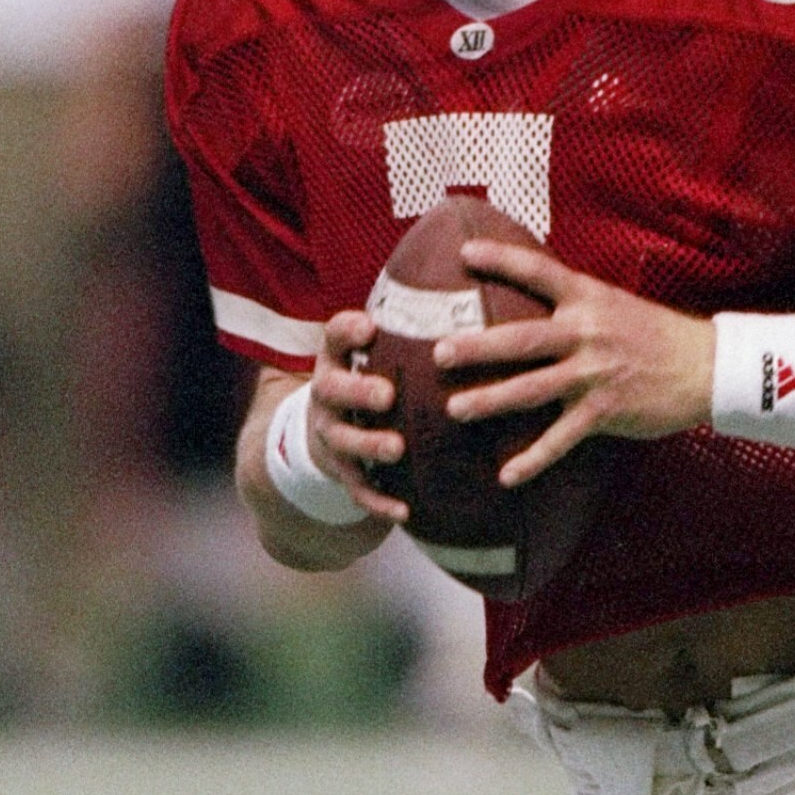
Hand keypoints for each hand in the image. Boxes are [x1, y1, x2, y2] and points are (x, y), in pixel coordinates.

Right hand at [308, 308, 409, 523]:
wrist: (327, 430)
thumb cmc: (373, 378)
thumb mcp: (377, 351)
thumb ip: (408, 328)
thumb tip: (467, 283)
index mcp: (337, 360)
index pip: (333, 337)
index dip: (347, 331)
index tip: (370, 325)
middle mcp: (327, 394)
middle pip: (332, 390)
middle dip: (358, 392)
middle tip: (387, 395)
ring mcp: (331, 434)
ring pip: (343, 441)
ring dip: (369, 445)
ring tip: (397, 448)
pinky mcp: (341, 471)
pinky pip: (357, 489)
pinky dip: (378, 501)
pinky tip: (404, 511)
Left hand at [435, 240, 713, 486]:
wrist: (707, 367)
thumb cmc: (657, 335)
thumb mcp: (615, 306)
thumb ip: (575, 304)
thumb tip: (532, 298)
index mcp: (588, 300)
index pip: (539, 272)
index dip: (501, 260)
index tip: (464, 254)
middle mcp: (587, 333)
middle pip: (523, 338)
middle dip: (478, 346)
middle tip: (438, 352)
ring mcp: (594, 374)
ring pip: (533, 388)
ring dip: (491, 399)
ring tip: (455, 408)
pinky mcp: (605, 410)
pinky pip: (561, 438)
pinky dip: (533, 459)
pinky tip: (506, 476)